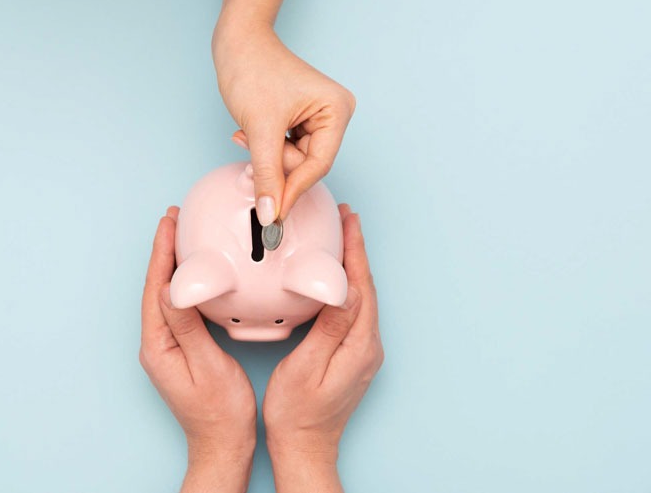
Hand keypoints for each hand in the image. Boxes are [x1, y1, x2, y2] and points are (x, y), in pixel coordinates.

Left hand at [140, 206, 256, 492]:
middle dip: (164, 251)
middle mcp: (158, 344)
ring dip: (173, 264)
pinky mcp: (182, 349)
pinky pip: (180, 306)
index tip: (168, 224)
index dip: (162, 254)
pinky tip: (197, 274)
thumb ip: (188, 328)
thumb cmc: (220, 412)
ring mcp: (168, 347)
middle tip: (174, 219)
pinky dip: (185, 283)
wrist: (223, 444)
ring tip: (182, 236)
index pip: (156, 289)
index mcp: (159, 346)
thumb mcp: (208, 367)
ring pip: (167, 294)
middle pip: (157, 287)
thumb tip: (170, 289)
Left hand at [213, 22, 354, 225]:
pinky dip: (265, 149)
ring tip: (246, 134)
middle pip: (306, 164)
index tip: (273, 214)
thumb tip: (271, 214)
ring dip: (266, 155)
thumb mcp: (260, 129)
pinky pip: (285, 150)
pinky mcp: (301, 121)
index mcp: (337, 110)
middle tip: (250, 150)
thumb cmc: (252, 69)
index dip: (293, 190)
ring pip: (292, 161)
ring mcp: (318, 118)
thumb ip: (268, 174)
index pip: (318, 165)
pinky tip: (249, 133)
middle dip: (274, 164)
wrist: (236, 42)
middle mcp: (334, 115)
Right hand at [262, 204, 383, 492]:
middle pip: (366, 286)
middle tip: (345, 218)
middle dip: (356, 249)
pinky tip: (334, 277)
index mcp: (359, 345)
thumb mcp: (307, 368)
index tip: (349, 221)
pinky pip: (354, 309)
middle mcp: (368, 346)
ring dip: (353, 265)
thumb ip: (330, 329)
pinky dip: (346, 284)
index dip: (355, 250)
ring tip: (340, 238)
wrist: (305, 447)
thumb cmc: (298, 413)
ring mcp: (362, 351)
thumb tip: (346, 289)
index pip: (361, 285)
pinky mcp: (353, 354)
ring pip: (361, 296)